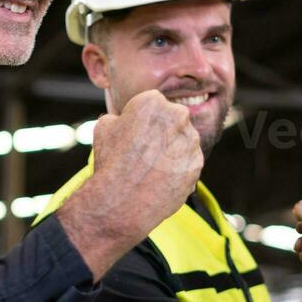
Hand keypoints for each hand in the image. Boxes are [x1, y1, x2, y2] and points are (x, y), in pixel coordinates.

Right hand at [56, 90, 201, 277]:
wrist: (122, 200)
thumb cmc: (111, 162)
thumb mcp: (104, 128)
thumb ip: (119, 117)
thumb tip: (122, 119)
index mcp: (153, 101)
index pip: (154, 104)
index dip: (144, 120)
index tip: (136, 135)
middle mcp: (177, 116)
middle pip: (173, 121)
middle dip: (163, 133)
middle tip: (146, 152)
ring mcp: (191, 141)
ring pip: (183, 142)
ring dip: (172, 151)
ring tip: (152, 169)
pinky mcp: (197, 164)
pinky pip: (188, 163)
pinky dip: (178, 170)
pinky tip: (161, 180)